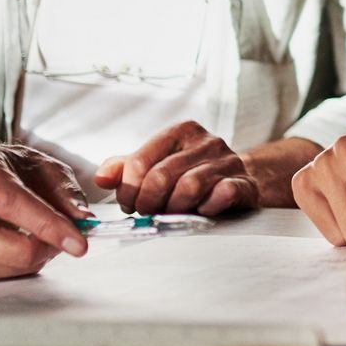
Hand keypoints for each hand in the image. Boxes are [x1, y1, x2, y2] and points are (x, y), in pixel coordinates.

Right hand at [0, 143, 89, 280]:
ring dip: (22, 264)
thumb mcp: (40, 165)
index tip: (78, 243)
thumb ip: (64, 191)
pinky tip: (21, 252)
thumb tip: (83, 222)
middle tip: (61, 243)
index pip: (9, 202)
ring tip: (43, 244)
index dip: (46, 226)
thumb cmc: (2, 167)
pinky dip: (8, 270)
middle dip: (33, 250)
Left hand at [95, 121, 258, 215]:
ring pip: (189, 187)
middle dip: (147, 203)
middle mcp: (205, 141)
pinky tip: (201, 211)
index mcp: (180, 132)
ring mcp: (227, 161)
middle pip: (161, 176)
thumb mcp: (157, 164)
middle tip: (147, 213)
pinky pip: (223, 194)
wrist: (239, 179)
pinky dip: (206, 208)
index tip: (129, 204)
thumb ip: (126, 168)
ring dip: (174, 209)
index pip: (140, 161)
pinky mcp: (244, 182)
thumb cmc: (191, 173)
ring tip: (172, 213)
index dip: (128, 190)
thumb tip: (101, 178)